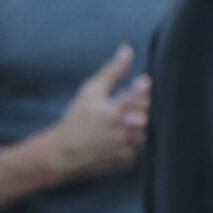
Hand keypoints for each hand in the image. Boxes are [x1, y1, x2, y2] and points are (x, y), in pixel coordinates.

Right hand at [46, 45, 150, 180]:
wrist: (65, 153)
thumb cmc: (78, 118)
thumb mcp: (91, 90)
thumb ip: (113, 71)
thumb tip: (128, 50)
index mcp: (115, 112)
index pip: (141, 96)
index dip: (143, 89)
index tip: (142, 84)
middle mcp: (124, 132)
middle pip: (148, 114)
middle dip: (141, 107)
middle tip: (126, 106)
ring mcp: (128, 148)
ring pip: (148, 132)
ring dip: (139, 124)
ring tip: (122, 121)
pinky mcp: (130, 161)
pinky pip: (142, 147)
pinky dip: (135, 140)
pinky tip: (119, 137)